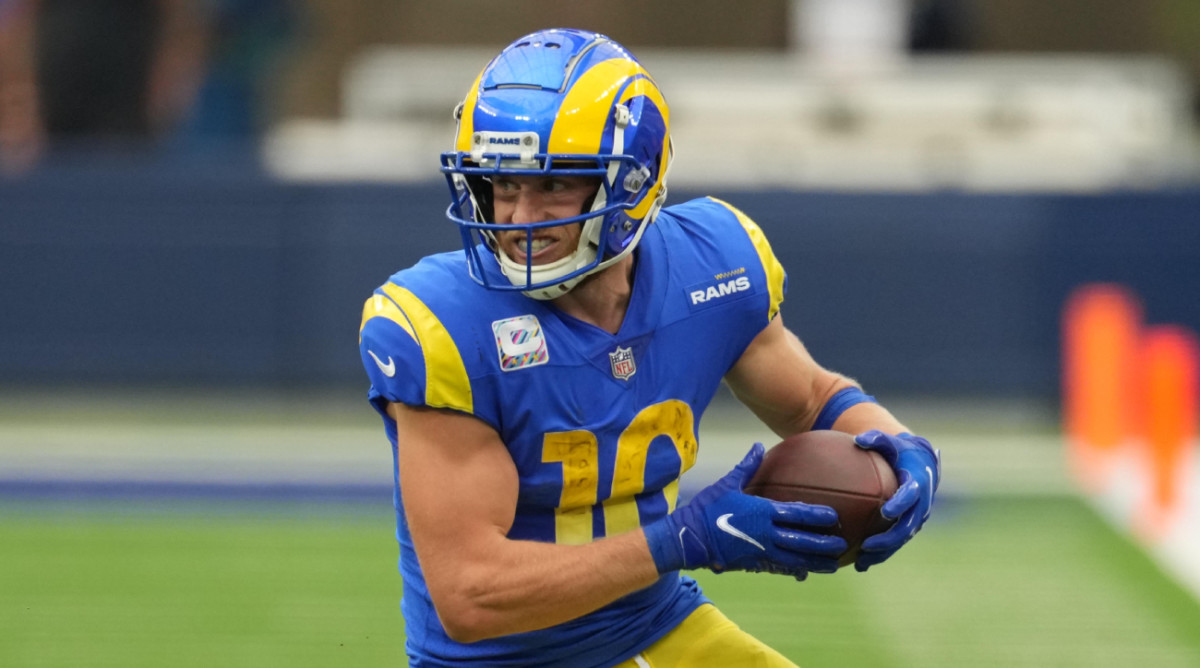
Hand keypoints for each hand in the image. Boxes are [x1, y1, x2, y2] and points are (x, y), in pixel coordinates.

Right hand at [644, 443, 846, 578]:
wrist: (688, 538)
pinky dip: (796, 570)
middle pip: (801, 541)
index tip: (834, 516)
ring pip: (795, 560)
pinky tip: (807, 572)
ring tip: (834, 565)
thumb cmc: (706, 508)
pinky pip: (780, 568)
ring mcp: (760, 551)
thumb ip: (746, 466)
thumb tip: (758, 445)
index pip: (796, 514)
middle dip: (824, 544)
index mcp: (761, 512)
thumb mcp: (726, 484)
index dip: (817, 516)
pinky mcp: (753, 563)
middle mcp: (765, 534)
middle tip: (842, 544)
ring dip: (816, 562)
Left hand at [853, 430, 940, 571]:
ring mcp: (917, 518)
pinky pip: (896, 543)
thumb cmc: (900, 451)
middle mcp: (921, 504)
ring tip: (861, 562)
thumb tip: (858, 440)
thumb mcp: (890, 441)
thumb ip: (876, 439)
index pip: (911, 495)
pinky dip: (881, 554)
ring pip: (901, 539)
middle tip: (867, 545)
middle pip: (907, 525)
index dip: (900, 504)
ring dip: (883, 552)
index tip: (885, 512)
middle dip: (889, 538)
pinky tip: (860, 564)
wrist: (921, 463)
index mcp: (918, 482)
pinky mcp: (909, 526)